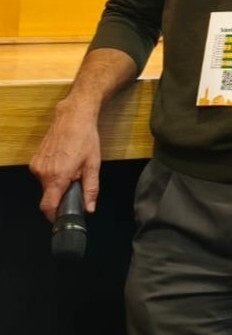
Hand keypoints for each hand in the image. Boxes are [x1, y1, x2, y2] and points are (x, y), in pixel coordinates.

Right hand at [30, 103, 102, 221]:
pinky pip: (43, 174)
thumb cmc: (85, 139)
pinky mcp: (34, 160)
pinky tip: (64, 161)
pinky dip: (53, 173)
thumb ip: (90, 189)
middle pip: (49, 195)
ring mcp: (36, 166)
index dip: (54, 215)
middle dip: (62, 193)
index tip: (62, 217)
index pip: (48, 206)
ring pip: (46, 185)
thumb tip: (89, 208)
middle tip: (76, 181)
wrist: (73, 117)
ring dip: (58, 182)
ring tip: (72, 167)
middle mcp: (42, 173)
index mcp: (57, 177)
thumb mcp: (93, 165)